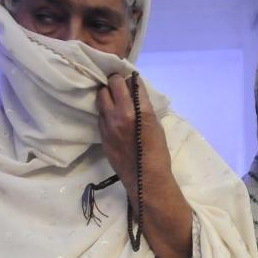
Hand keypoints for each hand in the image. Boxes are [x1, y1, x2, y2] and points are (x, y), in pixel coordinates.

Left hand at [96, 73, 172, 203]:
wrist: (145, 179)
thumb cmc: (157, 152)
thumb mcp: (155, 125)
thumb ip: (143, 107)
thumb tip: (135, 93)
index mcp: (139, 111)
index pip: (129, 82)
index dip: (129, 78)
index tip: (130, 79)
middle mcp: (121, 114)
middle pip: (111, 85)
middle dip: (115, 82)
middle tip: (119, 85)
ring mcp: (108, 125)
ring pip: (101, 98)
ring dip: (107, 95)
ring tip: (113, 99)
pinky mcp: (102, 135)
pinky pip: (100, 115)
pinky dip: (105, 111)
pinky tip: (111, 116)